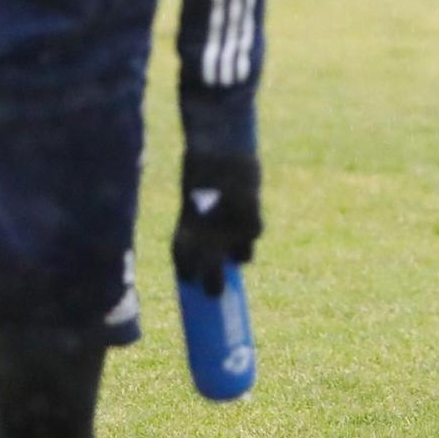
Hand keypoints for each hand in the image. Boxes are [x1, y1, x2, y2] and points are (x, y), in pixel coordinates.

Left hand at [172, 153, 260, 296]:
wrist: (218, 146)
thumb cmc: (202, 172)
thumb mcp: (193, 197)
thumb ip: (199, 221)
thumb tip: (217, 248)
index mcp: (186, 229)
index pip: (183, 263)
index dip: (187, 273)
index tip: (191, 279)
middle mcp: (206, 236)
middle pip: (212, 275)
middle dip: (214, 286)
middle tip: (217, 290)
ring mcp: (230, 229)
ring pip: (242, 256)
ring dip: (239, 254)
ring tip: (237, 247)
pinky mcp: (251, 216)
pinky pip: (255, 233)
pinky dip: (251, 231)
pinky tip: (248, 220)